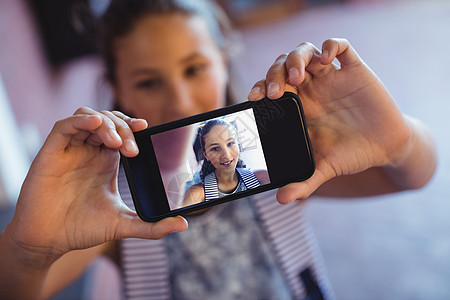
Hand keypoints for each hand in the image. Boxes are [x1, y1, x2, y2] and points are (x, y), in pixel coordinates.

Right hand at [4, 108, 187, 266]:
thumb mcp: (122, 225)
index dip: (133, 126)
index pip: (122, 132)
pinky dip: (81, 120)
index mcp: (105, 161)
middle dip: (124, 128)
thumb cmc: (81, 228)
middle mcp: (89, 151)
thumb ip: (151, 226)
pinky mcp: (52, 152)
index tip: (147, 128)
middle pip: (108, 121)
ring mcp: (71, 150)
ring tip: (117, 143)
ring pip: (89, 117)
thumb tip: (182, 225)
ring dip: (106, 123)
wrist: (48, 241)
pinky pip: (65, 125)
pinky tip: (96, 125)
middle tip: (133, 150)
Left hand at [248, 38, 415, 202]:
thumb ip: (303, 182)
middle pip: (284, 66)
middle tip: (275, 92)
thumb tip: (282, 201)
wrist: (384, 148)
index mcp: (298, 106)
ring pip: (306, 52)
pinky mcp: (354, 70)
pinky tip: (326, 58)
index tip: (255, 99)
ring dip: (296, 58)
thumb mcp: (323, 168)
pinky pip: (340, 47)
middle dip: (275, 73)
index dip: (260, 87)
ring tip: (297, 77)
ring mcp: (331, 77)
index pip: (271, 87)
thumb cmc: (350, 154)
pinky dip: (330, 46)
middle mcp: (311, 88)